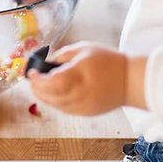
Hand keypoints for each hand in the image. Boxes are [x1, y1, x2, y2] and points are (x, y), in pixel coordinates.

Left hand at [27, 42, 142, 115]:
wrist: (130, 81)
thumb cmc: (108, 61)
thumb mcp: (84, 49)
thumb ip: (62, 55)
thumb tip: (44, 61)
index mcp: (80, 75)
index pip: (52, 81)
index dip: (38, 78)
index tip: (32, 72)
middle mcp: (80, 93)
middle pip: (50, 95)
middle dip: (36, 88)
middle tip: (32, 80)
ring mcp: (83, 105)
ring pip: (55, 105)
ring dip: (43, 96)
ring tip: (39, 86)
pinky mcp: (86, 113)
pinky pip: (64, 109)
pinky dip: (54, 102)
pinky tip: (53, 94)